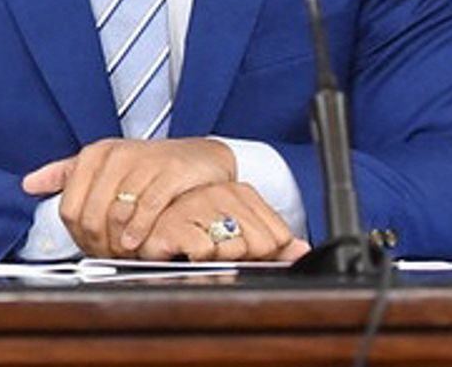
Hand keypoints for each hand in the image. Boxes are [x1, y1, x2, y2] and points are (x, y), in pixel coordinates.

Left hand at [22, 137, 235, 256]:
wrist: (198, 158)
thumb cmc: (148, 165)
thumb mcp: (103, 165)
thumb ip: (65, 175)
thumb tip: (28, 185)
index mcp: (94, 155)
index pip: (70, 206)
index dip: (77, 235)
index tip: (88, 248)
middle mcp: (115, 156)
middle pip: (92, 214)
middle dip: (98, 243)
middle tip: (108, 257)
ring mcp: (143, 163)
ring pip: (118, 213)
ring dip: (119, 242)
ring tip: (124, 254)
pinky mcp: (170, 172)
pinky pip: (147, 207)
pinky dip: (140, 231)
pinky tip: (139, 244)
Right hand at [136, 182, 309, 262]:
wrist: (148, 224)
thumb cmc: (193, 230)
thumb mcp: (238, 234)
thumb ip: (272, 243)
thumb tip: (303, 250)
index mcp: (242, 193)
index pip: (278, 236)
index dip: (266, 253)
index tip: (246, 254)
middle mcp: (222, 193)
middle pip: (260, 244)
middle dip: (246, 258)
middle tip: (223, 255)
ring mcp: (198, 204)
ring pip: (235, 248)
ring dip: (222, 259)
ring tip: (205, 254)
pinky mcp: (175, 223)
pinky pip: (206, 251)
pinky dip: (200, 258)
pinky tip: (189, 253)